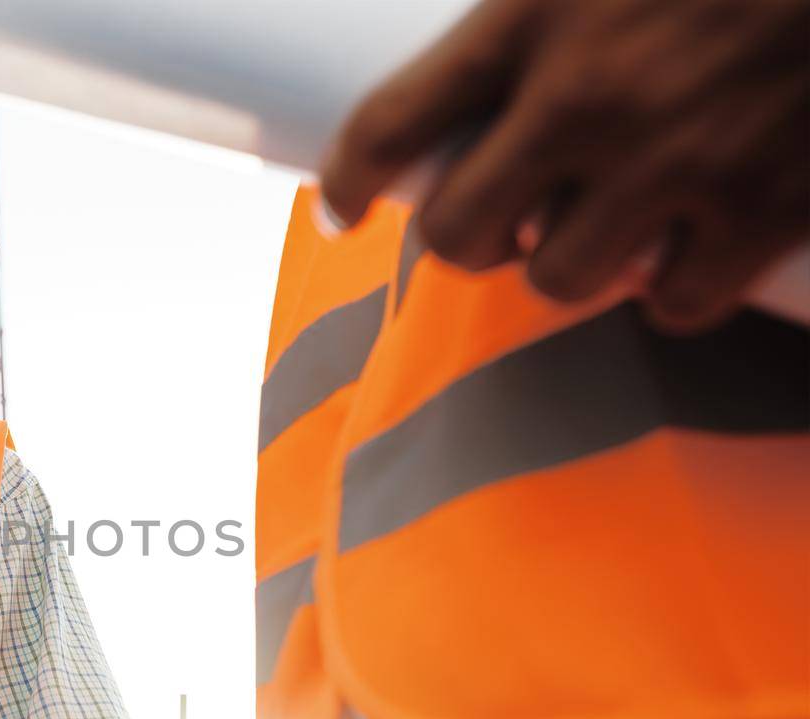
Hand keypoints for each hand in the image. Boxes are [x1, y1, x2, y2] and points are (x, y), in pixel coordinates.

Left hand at [320, 0, 809, 330]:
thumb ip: (535, 5)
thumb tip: (484, 68)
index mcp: (533, 14)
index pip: (390, 122)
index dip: (348, 178)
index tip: (341, 203)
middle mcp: (587, 98)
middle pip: (459, 232)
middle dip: (469, 235)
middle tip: (500, 218)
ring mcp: (675, 161)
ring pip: (560, 280)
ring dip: (571, 264)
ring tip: (603, 224)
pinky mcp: (763, 208)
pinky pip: (674, 303)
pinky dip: (672, 288)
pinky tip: (685, 249)